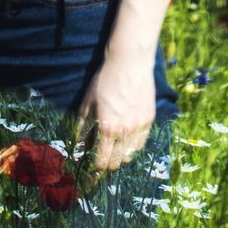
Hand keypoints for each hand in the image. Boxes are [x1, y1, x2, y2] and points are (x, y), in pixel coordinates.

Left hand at [75, 52, 155, 173]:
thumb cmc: (105, 80)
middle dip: (108, 163)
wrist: (130, 62)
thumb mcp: (87, 102)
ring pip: (130, 155)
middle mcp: (125, 130)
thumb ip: (82, 127)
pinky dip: (133, 145)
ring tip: (116, 148)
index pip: (102, 161)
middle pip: (117, 162)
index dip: (95, 166)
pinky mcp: (149, 119)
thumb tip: (77, 146)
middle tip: (103, 157)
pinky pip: (142, 143)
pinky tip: (127, 138)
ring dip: (121, 155)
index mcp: (107, 127)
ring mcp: (139, 125)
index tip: (92, 164)